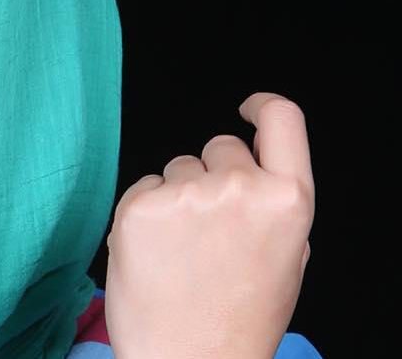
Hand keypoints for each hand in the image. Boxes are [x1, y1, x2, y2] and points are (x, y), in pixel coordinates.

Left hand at [103, 92, 314, 358]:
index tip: (247, 108)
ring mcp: (186, 195)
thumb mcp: (287, 259)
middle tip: (209, 230)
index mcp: (288, 200)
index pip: (284, 119)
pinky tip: (155, 252)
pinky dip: (145, 211)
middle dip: (212, 175)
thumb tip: (255, 165)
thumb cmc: (238, 319)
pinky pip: (143, 187)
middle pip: (219, 147)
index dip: (263, 106)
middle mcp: (239, 188)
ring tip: (182, 250)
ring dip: (177, 195)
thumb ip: (275, 205)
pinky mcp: (138, 206)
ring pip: (176, 167)